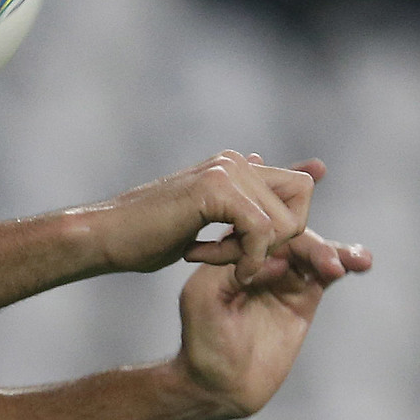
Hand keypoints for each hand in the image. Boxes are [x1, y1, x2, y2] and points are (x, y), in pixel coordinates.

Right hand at [85, 151, 330, 285]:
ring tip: (209, 255)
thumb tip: (310, 174)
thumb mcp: (211, 223)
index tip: (252, 253)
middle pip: (301, 205)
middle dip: (274, 244)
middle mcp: (236, 161)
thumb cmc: (152, 235)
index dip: (291, 229)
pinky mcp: (215, 188)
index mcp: (239, 166)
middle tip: (231, 257)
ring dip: (250, 253)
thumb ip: (252, 205)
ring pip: (282, 223)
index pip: (302, 189)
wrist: (108, 237)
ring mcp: (226, 170)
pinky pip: (260, 231)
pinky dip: (243, 256)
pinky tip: (201, 258)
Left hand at [172, 225, 371, 419]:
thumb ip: (233, 270)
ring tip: (357, 259)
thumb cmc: (203, 342)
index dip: (283, 230)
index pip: (262, 229)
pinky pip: (325, 275)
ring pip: (314, 254)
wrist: (220, 386)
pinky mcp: (302, 298)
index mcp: (232, 250)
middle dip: (316, 247)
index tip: (295, 246)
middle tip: (332, 263)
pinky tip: (360, 260)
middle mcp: (260, 258)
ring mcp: (283, 277)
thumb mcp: (205, 298)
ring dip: (336, 252)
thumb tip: (278, 258)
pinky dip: (344, 263)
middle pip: (294, 239)